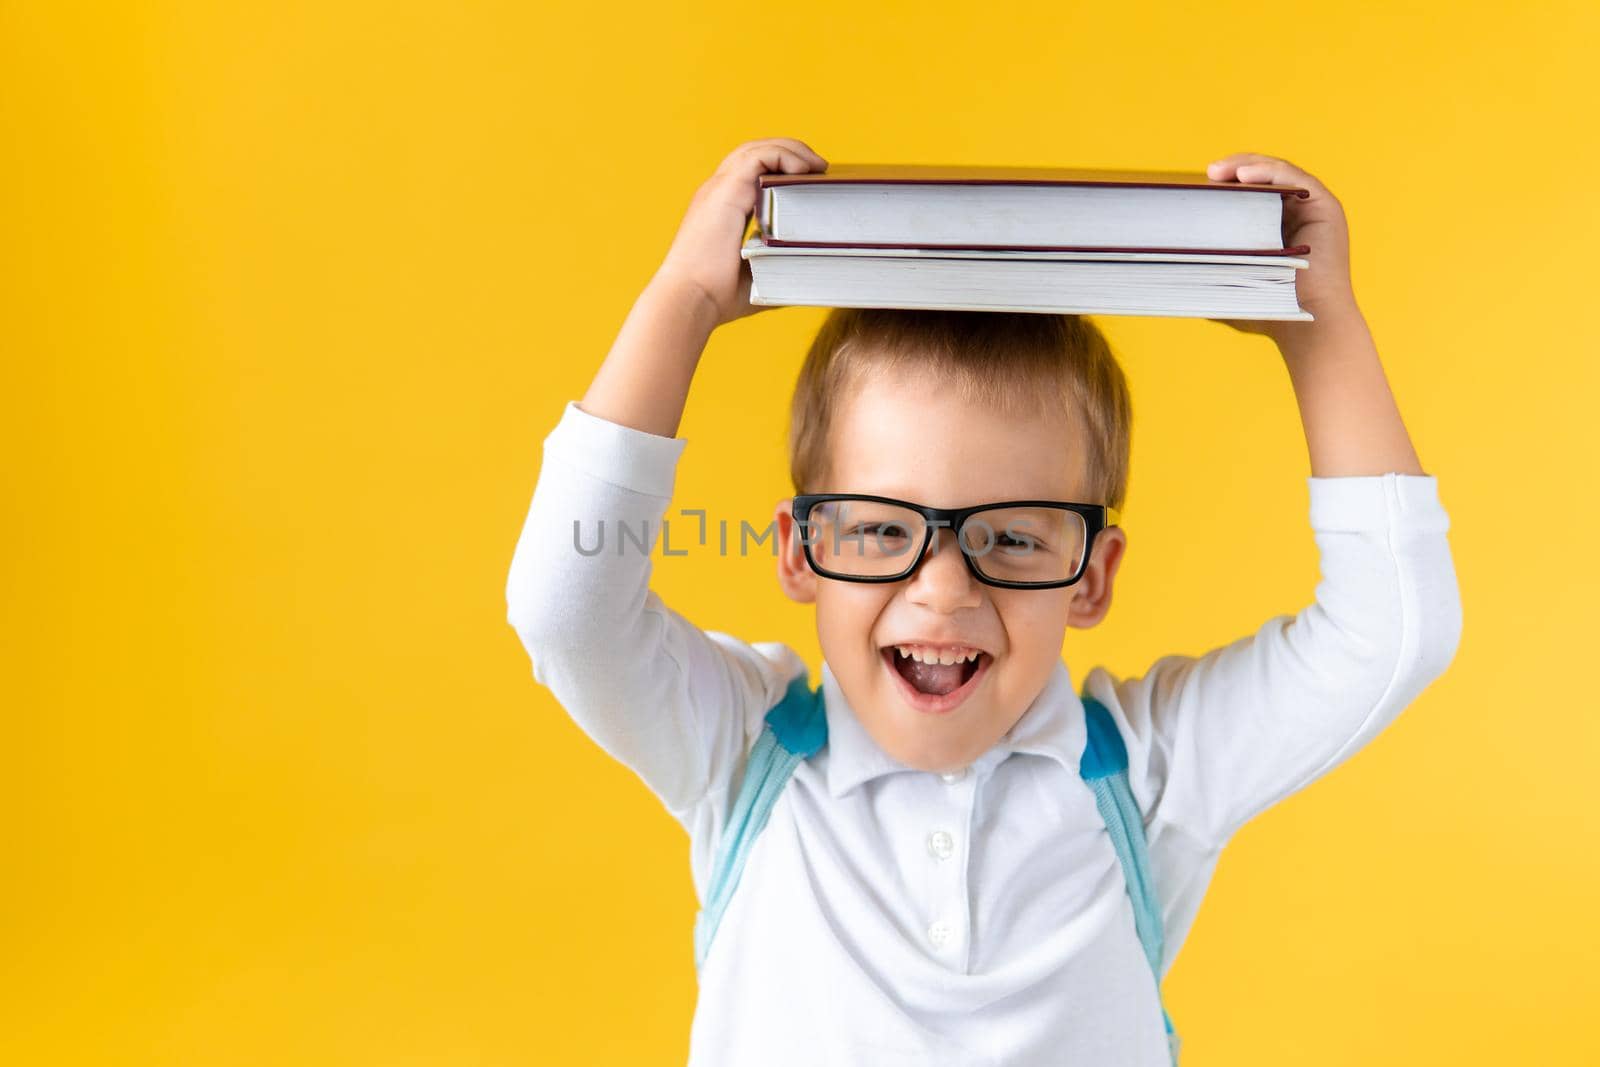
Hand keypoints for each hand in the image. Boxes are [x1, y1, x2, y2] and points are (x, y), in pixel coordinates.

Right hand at [656, 138, 827, 327]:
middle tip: (820, 168)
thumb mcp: (757, 279)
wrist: (689, 300)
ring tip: (818, 166)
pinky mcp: (725, 191)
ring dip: (791, 150)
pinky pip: (758, 157)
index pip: (751, 171)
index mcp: (721, 209)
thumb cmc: (716, 298)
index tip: (810, 181)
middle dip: (790, 152)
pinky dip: (783, 156)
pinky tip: (804, 170)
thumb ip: (778, 268)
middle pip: (755, 152)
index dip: (780, 168)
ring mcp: (719, 189)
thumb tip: (809, 273)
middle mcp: (717, 193)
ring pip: (757, 149)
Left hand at [1204, 153, 1360, 340]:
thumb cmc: (1269, 312)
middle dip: (1231, 172)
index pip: (1246, 196)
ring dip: (1245, 166)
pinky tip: (1243, 176)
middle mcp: (1294, 214)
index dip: (1221, 187)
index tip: (1192, 188)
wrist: (1308, 328)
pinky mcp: (1326, 207)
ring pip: (1276, 173)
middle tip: (1204, 176)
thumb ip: (1203, 274)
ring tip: (1216, 172)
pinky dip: (1269, 171)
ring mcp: (1311, 209)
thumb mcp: (1226, 286)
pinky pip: (1296, 179)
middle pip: (1260, 180)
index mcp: (1273, 228)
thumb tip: (1158, 269)